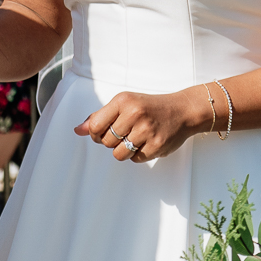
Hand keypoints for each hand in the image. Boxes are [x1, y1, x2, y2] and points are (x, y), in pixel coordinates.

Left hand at [74, 88, 203, 163]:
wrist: (182, 110)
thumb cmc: (149, 107)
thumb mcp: (124, 104)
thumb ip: (100, 116)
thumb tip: (78, 130)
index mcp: (123, 101)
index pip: (95, 126)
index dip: (95, 134)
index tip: (103, 133)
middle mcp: (135, 113)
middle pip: (106, 142)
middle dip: (112, 141)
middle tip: (126, 132)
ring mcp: (146, 130)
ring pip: (118, 154)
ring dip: (124, 151)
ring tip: (135, 139)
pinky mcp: (156, 145)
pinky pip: (135, 159)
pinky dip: (138, 154)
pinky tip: (147, 142)